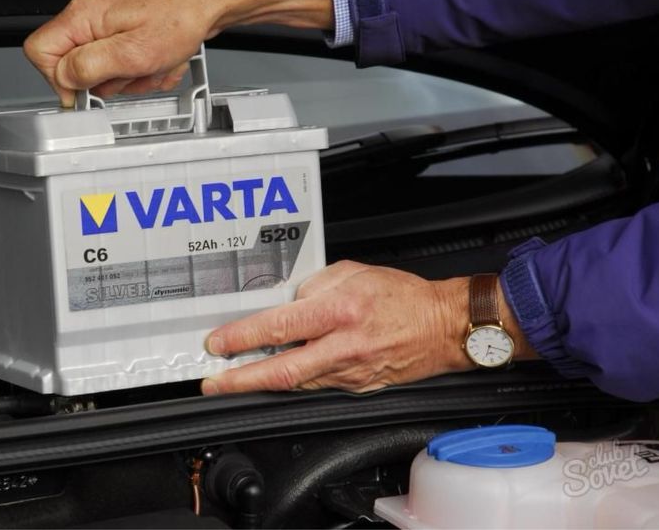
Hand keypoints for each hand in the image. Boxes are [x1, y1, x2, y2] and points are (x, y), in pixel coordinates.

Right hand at [23, 0, 332, 105]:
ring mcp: (109, 18)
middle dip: (105, 79)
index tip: (87, 91)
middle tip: (130, 75)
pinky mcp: (127, 25)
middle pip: (73, 63)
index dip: (60, 79)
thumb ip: (90, 67)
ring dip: (130, 75)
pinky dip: (143, 66)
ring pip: (103, 65)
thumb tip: (65, 79)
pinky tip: (162, 60)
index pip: (41, 52)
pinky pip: (124, 58)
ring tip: (153, 65)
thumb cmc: (181, 16)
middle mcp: (90, 13)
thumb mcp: (132, 54)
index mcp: (83, 16)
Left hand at [200, 260, 536, 394]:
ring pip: (297, 383)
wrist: (444, 327)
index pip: (281, 326)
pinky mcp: (358, 386)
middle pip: (282, 370)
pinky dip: (293, 382)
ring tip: (234, 380)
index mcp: (341, 311)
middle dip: (241, 380)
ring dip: (262, 383)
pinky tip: (276, 377)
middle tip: (213, 383)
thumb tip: (286, 301)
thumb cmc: (402, 297)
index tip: (219, 342)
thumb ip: (315, 285)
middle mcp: (344, 346)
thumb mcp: (353, 273)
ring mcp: (351, 372)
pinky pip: (317, 384)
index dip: (244, 337)